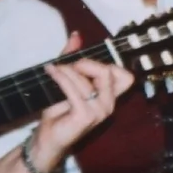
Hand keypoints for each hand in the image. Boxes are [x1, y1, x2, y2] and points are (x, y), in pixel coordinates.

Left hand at [31, 46, 135, 168]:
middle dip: (86, 63)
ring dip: (67, 70)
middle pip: (108, 71)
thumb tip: (76, 34)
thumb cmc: (59, 111)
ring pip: (87, 80)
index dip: (108, 64)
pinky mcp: (85, 116)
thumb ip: (73, 57)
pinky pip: (74, 90)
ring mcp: (99, 112)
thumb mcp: (67, 80)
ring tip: (53, 69)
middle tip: (68, 66)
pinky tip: (50, 72)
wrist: (47, 137)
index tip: (84, 63)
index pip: (126, 76)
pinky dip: (61, 78)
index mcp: (109, 96)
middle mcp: (109, 104)